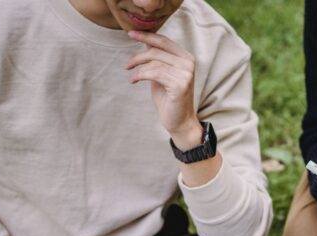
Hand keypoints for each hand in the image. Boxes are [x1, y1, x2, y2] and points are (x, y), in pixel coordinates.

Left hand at [126, 31, 201, 149]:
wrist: (179, 122)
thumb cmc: (168, 99)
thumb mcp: (161, 74)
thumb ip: (157, 59)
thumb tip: (145, 41)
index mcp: (186, 58)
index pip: (164, 41)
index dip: (147, 36)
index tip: (131, 33)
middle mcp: (188, 63)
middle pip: (157, 50)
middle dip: (139, 56)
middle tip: (127, 64)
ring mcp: (186, 74)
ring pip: (154, 62)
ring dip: (138, 68)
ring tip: (131, 75)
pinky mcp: (180, 84)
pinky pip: (154, 73)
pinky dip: (141, 75)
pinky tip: (134, 80)